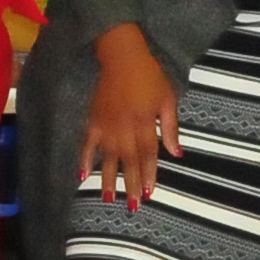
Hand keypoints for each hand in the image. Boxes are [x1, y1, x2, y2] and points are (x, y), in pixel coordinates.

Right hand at [81, 31, 180, 210]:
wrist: (122, 54)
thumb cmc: (150, 74)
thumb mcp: (168, 98)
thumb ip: (170, 127)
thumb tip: (178, 154)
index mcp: (144, 122)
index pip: (148, 154)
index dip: (150, 174)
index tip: (150, 193)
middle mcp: (125, 127)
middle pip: (129, 160)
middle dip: (131, 184)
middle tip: (133, 206)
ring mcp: (107, 124)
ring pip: (108, 156)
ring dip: (108, 178)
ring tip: (108, 198)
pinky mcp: (93, 119)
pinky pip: (88, 142)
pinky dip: (84, 158)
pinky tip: (82, 175)